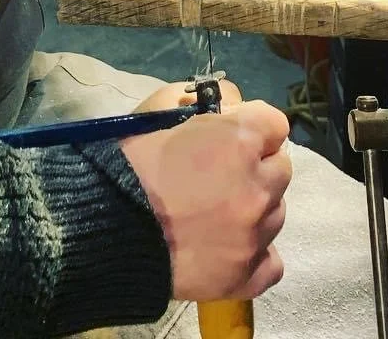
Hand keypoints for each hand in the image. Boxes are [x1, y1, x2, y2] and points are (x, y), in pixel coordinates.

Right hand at [120, 92, 290, 301]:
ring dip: (255, 208)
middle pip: (281, 168)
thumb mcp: (164, 115)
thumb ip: (209, 114)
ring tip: (217, 213)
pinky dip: (255, 253)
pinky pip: (271, 262)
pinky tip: (231, 247)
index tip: (233, 135)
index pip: (274, 124)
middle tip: (222, 175)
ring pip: (276, 213)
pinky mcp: (246, 274)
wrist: (107, 226)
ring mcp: (255, 234)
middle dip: (257, 166)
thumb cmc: (131, 163)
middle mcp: (258, 185)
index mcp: (239, 140)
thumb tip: (232, 114)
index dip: (253, 127)